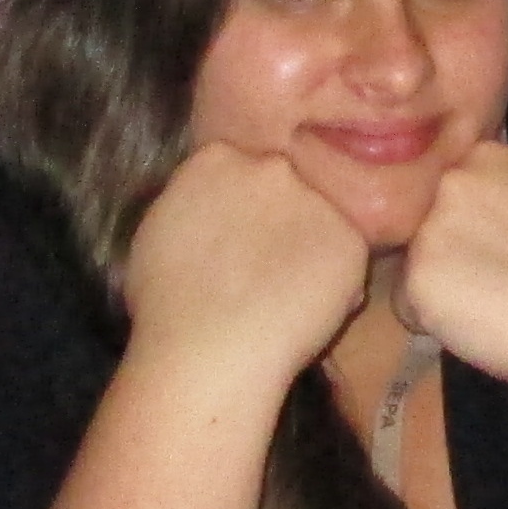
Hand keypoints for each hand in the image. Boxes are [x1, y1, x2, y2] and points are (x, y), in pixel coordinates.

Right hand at [122, 141, 375, 398]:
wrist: (207, 351)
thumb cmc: (166, 306)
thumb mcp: (157, 230)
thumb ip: (193, 204)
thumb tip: (209, 210)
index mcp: (216, 157)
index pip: (238, 168)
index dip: (239, 209)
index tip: (233, 242)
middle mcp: (270, 166)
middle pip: (282, 188)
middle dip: (278, 221)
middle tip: (261, 270)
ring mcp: (314, 200)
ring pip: (319, 222)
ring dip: (309, 252)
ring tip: (282, 299)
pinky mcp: (350, 238)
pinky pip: (346, 259)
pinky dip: (336, 285)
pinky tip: (305, 314)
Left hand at [393, 143, 507, 408]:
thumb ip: (498, 185)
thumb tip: (463, 192)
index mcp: (486, 156)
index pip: (446, 187)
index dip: (464, 222)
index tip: (493, 243)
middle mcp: (453, 182)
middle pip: (422, 220)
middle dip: (444, 249)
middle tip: (490, 275)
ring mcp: (432, 226)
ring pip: (411, 262)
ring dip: (435, 285)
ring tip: (485, 300)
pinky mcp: (418, 274)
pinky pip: (405, 303)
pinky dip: (429, 320)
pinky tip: (472, 321)